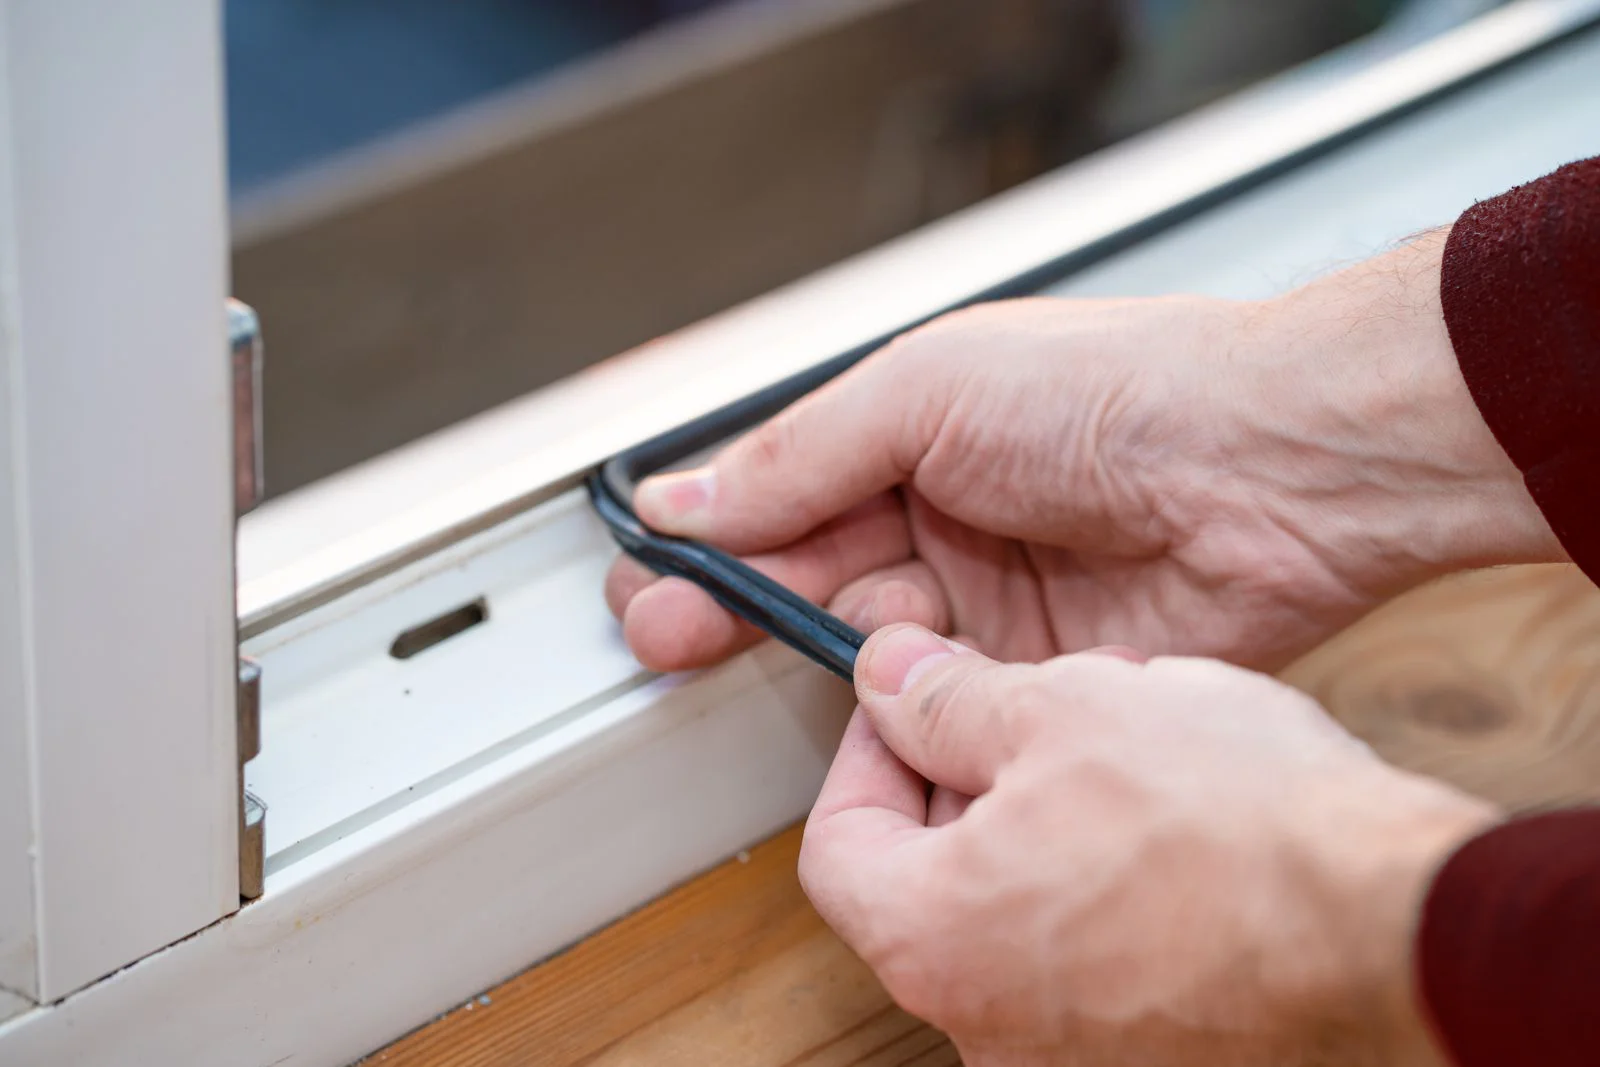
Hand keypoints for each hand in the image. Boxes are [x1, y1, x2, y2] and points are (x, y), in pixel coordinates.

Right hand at [605, 232, 1559, 671]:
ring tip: (778, 657)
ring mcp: (993, 601)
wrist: (1276, 471)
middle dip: (737, 605)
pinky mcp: (1040, 675)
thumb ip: (800, 455)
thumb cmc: (1122, 393)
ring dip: (819, 656)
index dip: (715, 538)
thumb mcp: (928, 393)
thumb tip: (688, 494)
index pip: (785, 493)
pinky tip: (863, 712)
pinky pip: (942, 708)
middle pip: (814, 575)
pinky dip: (898, 715)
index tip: (649, 576)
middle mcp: (950, 517)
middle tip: (665, 636)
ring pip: (869, 648)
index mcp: (917, 431)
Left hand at [803, 624, 1499, 1065]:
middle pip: (924, 884)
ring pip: (1012, 916)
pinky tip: (1168, 830)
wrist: (1395, 920)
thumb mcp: (1063, 709)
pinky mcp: (1149, 1056)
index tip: (906, 705)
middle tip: (1020, 715)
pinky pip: (1088, 959)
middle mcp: (984, 1029)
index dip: (865, 755)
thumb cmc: (1233, 822)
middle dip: (962, 785)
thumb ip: (947, 702)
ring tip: (1118, 759)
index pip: (836, 843)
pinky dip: (1100, 889)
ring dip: (1039, 830)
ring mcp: (1068, 1059)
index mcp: (932, 941)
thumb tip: (888, 680)